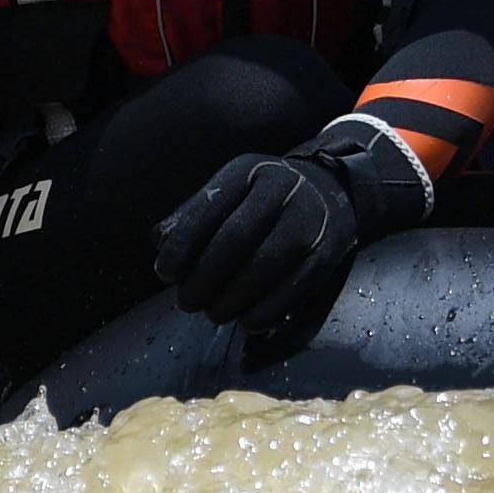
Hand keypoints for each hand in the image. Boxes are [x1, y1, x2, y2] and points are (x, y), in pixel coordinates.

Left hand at [153, 148, 365, 361]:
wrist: (332, 192)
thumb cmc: (264, 198)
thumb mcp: (230, 190)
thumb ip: (192, 214)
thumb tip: (161, 243)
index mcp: (250, 170)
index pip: (209, 210)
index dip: (183, 245)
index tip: (165, 273)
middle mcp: (284, 189)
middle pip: (235, 240)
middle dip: (204, 278)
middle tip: (187, 301)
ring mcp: (311, 220)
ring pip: (263, 267)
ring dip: (231, 299)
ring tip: (213, 314)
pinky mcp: (327, 252)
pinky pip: (293, 288)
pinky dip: (265, 311)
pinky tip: (247, 322)